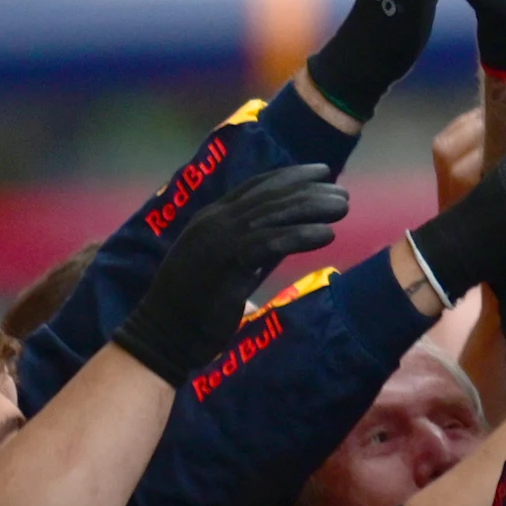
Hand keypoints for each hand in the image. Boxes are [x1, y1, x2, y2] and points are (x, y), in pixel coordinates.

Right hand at [112, 164, 351, 382]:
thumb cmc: (190, 309)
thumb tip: (275, 250)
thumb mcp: (223, 269)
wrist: (162, 334)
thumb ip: (248, 253)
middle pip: (271, 196)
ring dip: (313, 207)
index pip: (256, 187)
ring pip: (274, 213)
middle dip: (309, 189)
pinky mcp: (228, 261)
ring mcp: (219, 239)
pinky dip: (302, 234)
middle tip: (341, 190)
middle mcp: (215, 221)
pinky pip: (272, 241)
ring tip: (343, 206)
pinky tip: (327, 234)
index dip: (290, 177)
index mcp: (211, 219)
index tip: (321, 172)